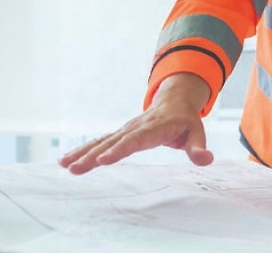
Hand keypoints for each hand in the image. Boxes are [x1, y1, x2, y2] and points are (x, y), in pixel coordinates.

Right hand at [58, 73, 213, 174]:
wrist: (175, 102)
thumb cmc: (186, 121)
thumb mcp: (197, 132)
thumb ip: (199, 147)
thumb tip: (206, 160)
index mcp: (154, 127)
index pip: (135, 140)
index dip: (119, 150)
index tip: (103, 161)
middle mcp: (135, 127)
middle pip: (112, 142)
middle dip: (93, 156)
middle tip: (75, 169)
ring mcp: (125, 129)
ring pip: (101, 141)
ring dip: (82, 153)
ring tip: (64, 165)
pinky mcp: (119, 134)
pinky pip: (99, 142)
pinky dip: (82, 150)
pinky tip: (66, 161)